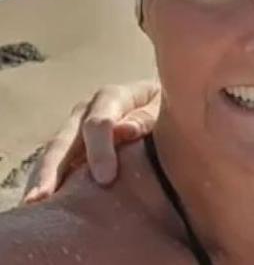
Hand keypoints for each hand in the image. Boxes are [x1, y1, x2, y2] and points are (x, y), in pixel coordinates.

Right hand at [20, 80, 161, 204]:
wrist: (168, 105)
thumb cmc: (170, 108)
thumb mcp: (165, 108)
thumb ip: (146, 118)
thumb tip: (123, 131)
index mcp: (113, 97)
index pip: (100, 122)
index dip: (100, 150)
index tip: (105, 179)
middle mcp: (86, 111)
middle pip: (64, 140)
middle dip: (52, 169)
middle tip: (41, 197)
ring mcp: (75, 130)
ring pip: (54, 154)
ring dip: (42, 179)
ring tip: (32, 203)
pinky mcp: (73, 148)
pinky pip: (58, 166)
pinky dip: (49, 183)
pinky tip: (43, 205)